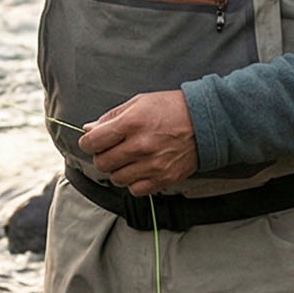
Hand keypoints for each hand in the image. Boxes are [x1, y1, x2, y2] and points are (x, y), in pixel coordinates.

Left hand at [79, 91, 199, 196]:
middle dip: (102, 156)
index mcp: (132, 123)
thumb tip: (89, 130)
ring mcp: (153, 165)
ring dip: (117, 170)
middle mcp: (141, 145)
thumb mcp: (139, 102)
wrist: (206, 121)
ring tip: (128, 159)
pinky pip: (135, 190)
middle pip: (102, 162)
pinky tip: (140, 169)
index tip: (91, 142)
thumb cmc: (173, 109)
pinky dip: (133, 182)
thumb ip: (111, 117)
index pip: (93, 142)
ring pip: (116, 179)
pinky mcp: (164, 178)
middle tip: (111, 149)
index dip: (87, 143)